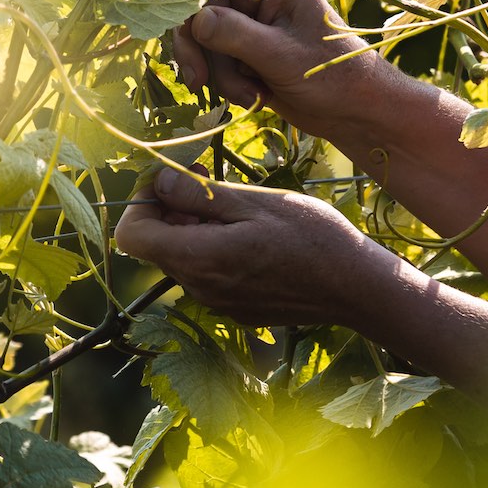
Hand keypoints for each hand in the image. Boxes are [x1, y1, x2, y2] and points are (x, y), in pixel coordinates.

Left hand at [112, 166, 401, 326]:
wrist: (357, 287)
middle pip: (156, 245)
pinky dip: (214, 249)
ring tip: (238, 210)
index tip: (172, 179)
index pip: (130, 235)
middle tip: (208, 184)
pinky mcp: (235, 308)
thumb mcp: (254, 202)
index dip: (141, 201)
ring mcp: (217, 303)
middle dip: (171, 210)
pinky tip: (252, 236)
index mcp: (198, 260)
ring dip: (195, 229)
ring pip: (182, 258)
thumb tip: (156, 180)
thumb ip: (197, 195)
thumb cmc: (312, 237)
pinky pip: (207, 274)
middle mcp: (199, 288)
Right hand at [175, 0, 379, 133]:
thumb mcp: (282, 54)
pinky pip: (213, 61)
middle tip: (199, 81)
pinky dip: (223, 82)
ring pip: (203, 39)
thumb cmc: (332, 74)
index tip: (179, 23)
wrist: (354, 111)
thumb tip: (196, 21)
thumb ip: (235, 35)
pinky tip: (250, 97)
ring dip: (217, 73)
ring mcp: (247, 25)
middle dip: (200, 48)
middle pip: (198, 7)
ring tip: (248, 96)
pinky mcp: (243, 53)